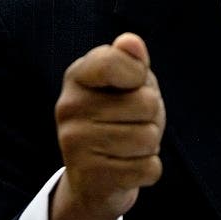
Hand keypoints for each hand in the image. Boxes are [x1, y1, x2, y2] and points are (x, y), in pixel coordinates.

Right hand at [50, 33, 164, 219]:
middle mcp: (68, 108)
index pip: (111, 61)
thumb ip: (132, 60)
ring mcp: (74, 145)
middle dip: (152, 114)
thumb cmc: (121, 116)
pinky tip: (127, 166)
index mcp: (77, 76)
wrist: (95, 176)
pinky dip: (148, 168)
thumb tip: (130, 41)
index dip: (138, 73)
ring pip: (149, 138)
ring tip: (129, 144)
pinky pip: (149, 168)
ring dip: (151, 143)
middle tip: (133, 122)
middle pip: (146, 103)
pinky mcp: (90, 178)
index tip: (134, 82)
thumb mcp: (130, 82)